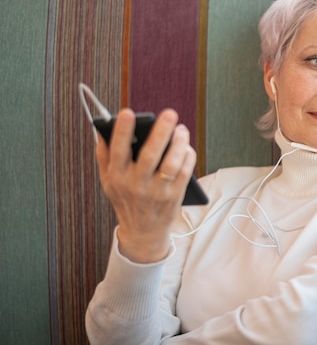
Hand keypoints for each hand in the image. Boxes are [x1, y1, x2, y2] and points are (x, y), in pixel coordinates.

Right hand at [95, 108, 196, 262]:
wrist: (143, 232)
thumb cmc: (126, 199)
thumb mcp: (108, 181)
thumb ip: (104, 155)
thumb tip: (101, 130)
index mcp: (117, 177)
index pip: (118, 151)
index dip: (122, 132)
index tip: (128, 113)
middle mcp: (136, 184)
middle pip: (151, 155)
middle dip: (161, 132)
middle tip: (169, 114)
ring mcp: (157, 191)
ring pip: (172, 164)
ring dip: (179, 144)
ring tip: (181, 129)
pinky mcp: (175, 196)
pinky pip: (185, 172)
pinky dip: (188, 156)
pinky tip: (186, 146)